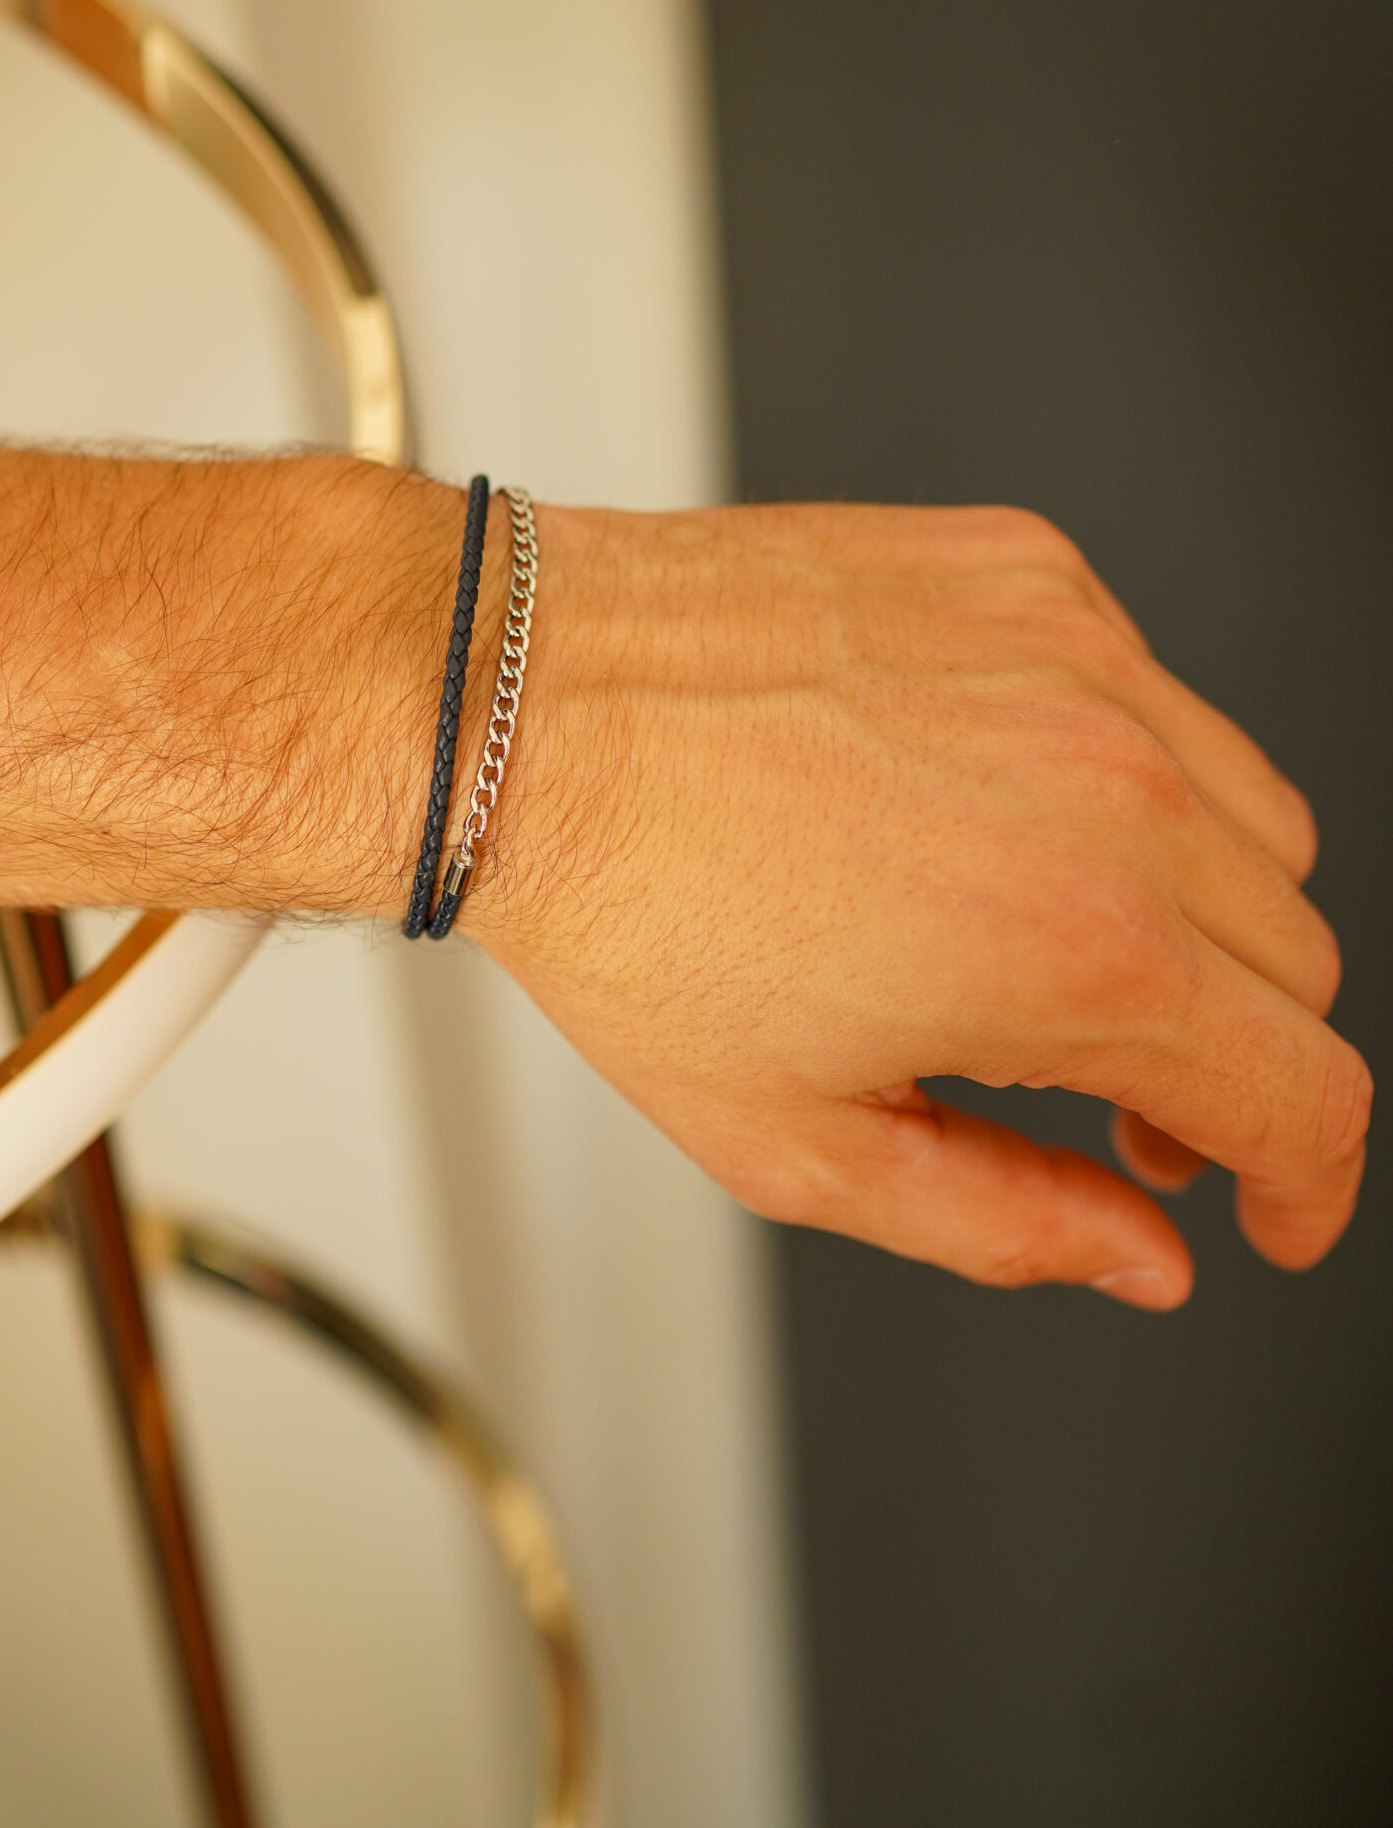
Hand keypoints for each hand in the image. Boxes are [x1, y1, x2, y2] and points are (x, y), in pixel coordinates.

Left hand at [473, 499, 1365, 1307]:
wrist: (517, 703)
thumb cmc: (625, 903)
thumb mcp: (799, 1142)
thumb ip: (1008, 1223)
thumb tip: (1143, 1254)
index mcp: (1078, 947)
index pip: (1308, 1095)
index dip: (1309, 1186)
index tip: (1269, 1202)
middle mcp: (1115, 786)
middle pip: (1298, 960)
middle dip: (1232, 1058)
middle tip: (1110, 1088)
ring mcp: (1084, 658)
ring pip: (1254, 818)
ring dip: (1197, 910)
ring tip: (1043, 939)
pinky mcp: (1034, 573)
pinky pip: (1154, 690)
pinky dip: (1119, 766)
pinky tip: (987, 800)